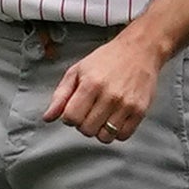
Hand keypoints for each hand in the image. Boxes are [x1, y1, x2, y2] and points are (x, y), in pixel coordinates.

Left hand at [43, 33, 164, 143]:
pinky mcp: (140, 111)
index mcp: (91, 84)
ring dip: (100, 130)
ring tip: (102, 115)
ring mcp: (126, 105)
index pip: (71, 118)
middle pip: (87, 130)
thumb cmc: (107, 60)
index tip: (75, 109)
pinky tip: (114, 118)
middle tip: (89, 111)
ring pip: (105, 137)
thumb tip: (48, 117)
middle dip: (83, 124)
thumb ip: (60, 96)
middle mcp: (109, 96)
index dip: (69, 117)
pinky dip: (116, 132)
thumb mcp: (77, 71)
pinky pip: (123, 136)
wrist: (139, 50)